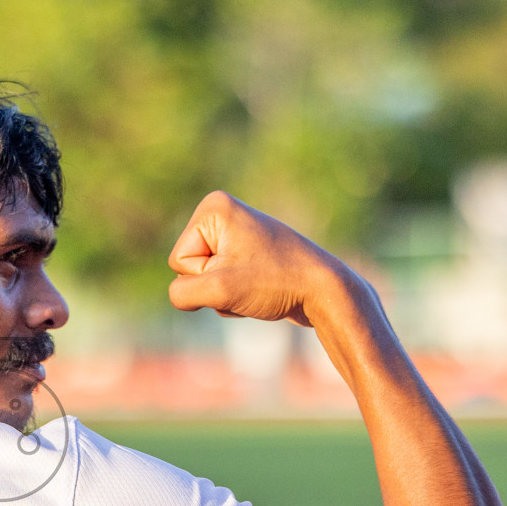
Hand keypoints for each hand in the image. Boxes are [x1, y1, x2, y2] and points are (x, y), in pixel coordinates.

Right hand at [166, 190, 356, 326]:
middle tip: (250, 282)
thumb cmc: (275, 283)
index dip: (207, 277)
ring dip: (227, 296)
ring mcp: (236, 234)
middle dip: (215, 287)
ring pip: (205, 282)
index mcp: (213, 208)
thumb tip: (180, 295)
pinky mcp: (247, 254)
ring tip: (258, 287)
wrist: (326, 291)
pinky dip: (237, 297)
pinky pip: (222, 285)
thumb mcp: (218, 290)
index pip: (180, 261)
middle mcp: (223, 214)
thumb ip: (181, 294)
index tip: (242, 271)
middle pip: (189, 270)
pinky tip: (261, 292)